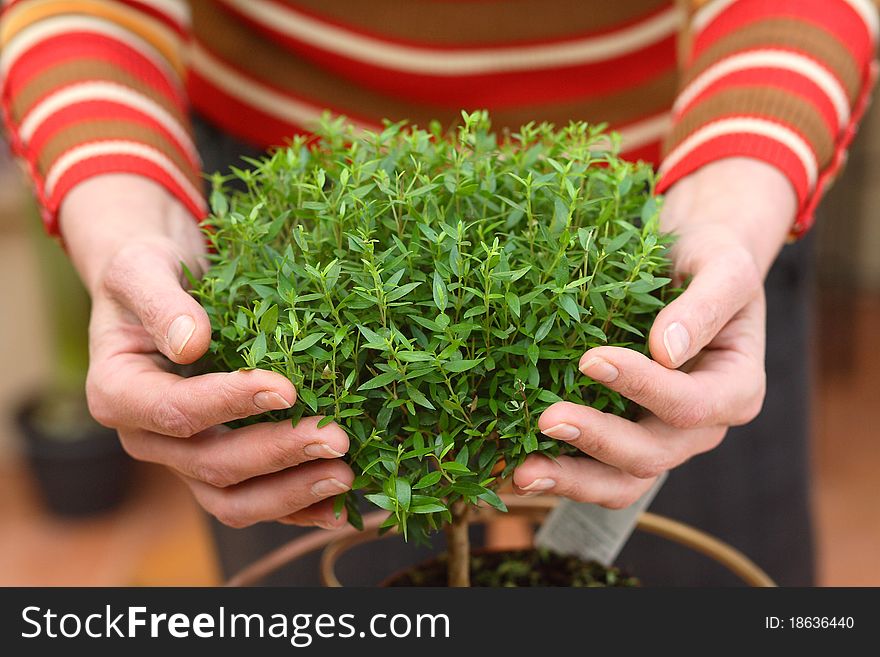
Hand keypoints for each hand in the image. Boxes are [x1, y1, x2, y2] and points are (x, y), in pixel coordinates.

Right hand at [62, 174, 352, 528]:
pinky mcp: (217, 465)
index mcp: (119, 394)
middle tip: (336, 438)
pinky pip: (254, 499)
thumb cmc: (148, 272)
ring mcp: (183, 458)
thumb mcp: (143, 269)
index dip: (230, 404)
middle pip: (212, 465)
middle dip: (278, 454)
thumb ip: (161, 303)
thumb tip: (191, 343)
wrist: (157, 289)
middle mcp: (148, 438)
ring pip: (233, 500)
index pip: (176, 411)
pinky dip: (297, 508)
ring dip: (292, 494)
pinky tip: (338, 507)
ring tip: (345, 475)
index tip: (286, 389)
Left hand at [513, 158, 795, 506]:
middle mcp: (700, 427)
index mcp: (735, 389)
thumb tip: (666, 350)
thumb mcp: (723, 267)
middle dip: (597, 439)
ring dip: (571, 480)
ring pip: (622, 482)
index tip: (590, 359)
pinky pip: (597, 472)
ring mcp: (662, 438)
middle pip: (652, 454)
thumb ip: (704, 306)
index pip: (689, 403)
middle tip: (545, 419)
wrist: (688, 264)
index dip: (641, 387)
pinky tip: (517, 466)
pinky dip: (560, 472)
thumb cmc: (709, 259)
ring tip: (521, 473)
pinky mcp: (626, 438)